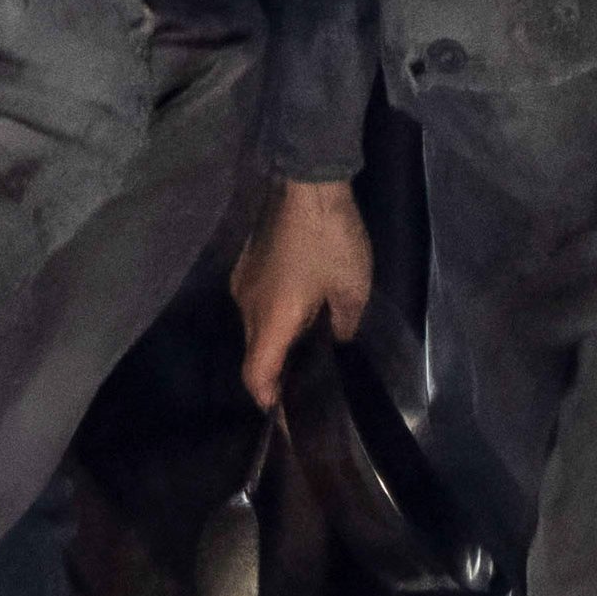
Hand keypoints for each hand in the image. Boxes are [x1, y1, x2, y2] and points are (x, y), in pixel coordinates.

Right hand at [232, 176, 374, 411]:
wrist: (307, 182)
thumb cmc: (330, 239)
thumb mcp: (353, 289)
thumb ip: (345, 324)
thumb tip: (338, 338)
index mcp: (270, 320)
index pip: (255, 375)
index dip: (267, 400)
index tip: (283, 413)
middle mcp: (246, 306)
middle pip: (252, 353)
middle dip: (273, 372)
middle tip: (302, 382)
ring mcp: (242, 282)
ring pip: (253, 325)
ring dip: (274, 340)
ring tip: (304, 344)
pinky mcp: (246, 263)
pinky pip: (255, 302)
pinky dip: (272, 315)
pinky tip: (298, 308)